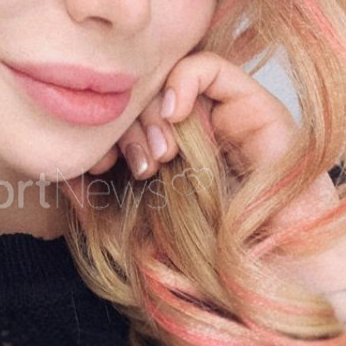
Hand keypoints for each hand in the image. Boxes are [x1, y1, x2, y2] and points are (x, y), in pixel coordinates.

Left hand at [84, 51, 345, 243]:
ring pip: (175, 80)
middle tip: (131, 164)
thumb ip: (105, 208)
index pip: (133, 123)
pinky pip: (212, 68)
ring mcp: (230, 120)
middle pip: (149, 99)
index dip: (112, 135)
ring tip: (157, 153)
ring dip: (154, 107)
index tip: (101, 168)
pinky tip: (172, 115)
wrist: (278, 277)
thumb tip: (66, 183)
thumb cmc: (217, 267)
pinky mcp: (259, 109)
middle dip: (129, 124)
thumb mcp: (141, 235)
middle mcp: (202, 135)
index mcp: (177, 163)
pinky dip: (183, 80)